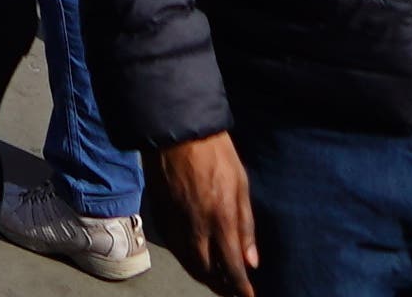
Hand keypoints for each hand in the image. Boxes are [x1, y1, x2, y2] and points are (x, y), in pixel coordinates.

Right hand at [146, 131, 255, 293]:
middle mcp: (196, 228)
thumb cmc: (216, 154)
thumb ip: (246, 226)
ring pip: (187, 263)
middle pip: (206, 271)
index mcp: (221, 220)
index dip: (241, 288)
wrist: (177, 131)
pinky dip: (185, 259)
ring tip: (215, 279)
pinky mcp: (160, 215)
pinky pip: (173, 248)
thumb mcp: (241, 185)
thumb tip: (252, 261)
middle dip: (220, 286)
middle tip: (231, 290)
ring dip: (202, 276)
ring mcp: (175, 222)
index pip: (232, 267)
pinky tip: (193, 258)